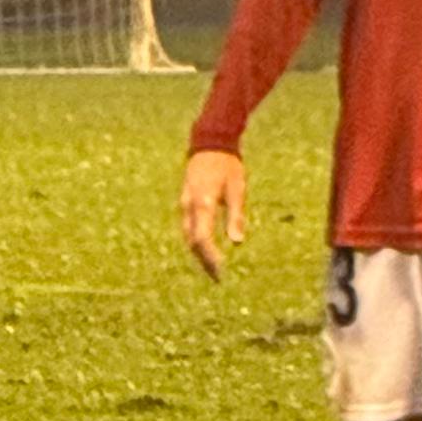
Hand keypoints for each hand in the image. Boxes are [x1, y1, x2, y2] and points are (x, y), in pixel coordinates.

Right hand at [181, 151, 247, 282]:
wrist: (210, 143)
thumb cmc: (227, 165)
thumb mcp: (237, 188)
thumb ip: (235, 215)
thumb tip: (237, 242)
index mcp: (202, 203)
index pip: (201, 239)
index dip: (210, 258)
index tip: (221, 271)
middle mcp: (188, 206)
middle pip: (192, 242)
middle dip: (203, 261)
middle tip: (218, 277)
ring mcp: (184, 203)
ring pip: (188, 236)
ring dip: (199, 253)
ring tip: (212, 268)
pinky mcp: (185, 202)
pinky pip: (188, 227)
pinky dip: (196, 241)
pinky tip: (206, 249)